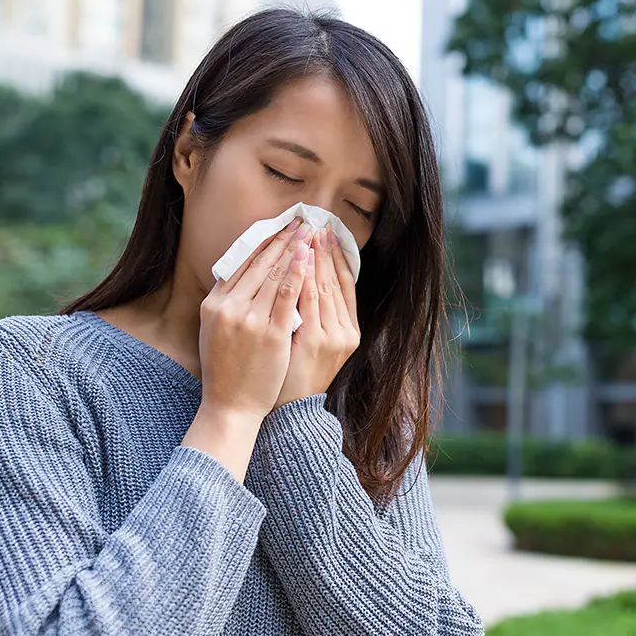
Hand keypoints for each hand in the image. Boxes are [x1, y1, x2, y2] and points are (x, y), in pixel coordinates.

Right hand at [196, 219, 311, 422]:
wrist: (230, 406)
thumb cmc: (225, 369)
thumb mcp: (213, 330)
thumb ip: (225, 302)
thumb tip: (238, 273)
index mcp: (213, 304)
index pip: (240, 264)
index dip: (262, 243)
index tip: (278, 227)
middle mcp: (228, 307)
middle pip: (259, 264)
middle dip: (282, 239)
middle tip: (299, 220)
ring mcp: (249, 320)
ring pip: (275, 275)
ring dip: (293, 250)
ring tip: (308, 232)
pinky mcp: (271, 333)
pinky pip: (288, 296)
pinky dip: (298, 274)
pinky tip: (308, 257)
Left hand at [275, 227, 360, 406]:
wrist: (287, 411)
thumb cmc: (293, 375)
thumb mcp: (311, 344)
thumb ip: (314, 316)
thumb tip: (304, 279)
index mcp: (348, 331)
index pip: (345, 285)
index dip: (337, 257)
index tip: (327, 234)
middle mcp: (345, 333)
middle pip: (335, 281)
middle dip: (324, 251)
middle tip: (316, 224)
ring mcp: (330, 338)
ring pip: (323, 287)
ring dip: (314, 258)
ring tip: (306, 234)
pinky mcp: (313, 342)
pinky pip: (307, 302)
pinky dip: (302, 278)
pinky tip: (296, 260)